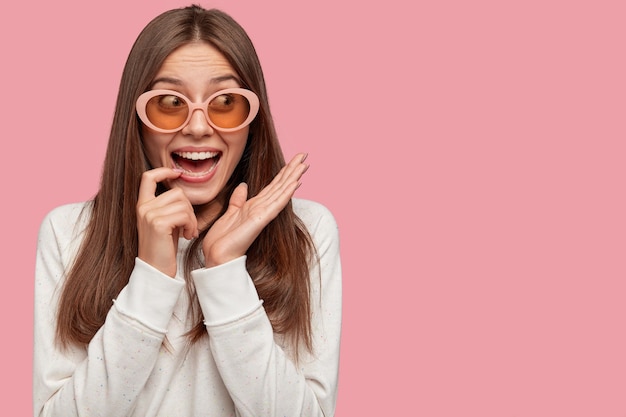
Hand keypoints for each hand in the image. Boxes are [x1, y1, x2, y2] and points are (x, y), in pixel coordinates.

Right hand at [136, 168, 198, 276]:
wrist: (155, 271)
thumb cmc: (163, 249)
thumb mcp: (164, 223)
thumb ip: (168, 206)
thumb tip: (182, 191)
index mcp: (142, 205)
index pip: (148, 177)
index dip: (163, 171)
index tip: (177, 173)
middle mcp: (143, 207)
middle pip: (177, 192)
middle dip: (189, 209)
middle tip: (189, 226)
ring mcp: (149, 214)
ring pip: (183, 203)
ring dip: (192, 219)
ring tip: (188, 232)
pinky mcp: (158, 223)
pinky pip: (184, 215)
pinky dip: (191, 225)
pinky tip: (188, 236)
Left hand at [202, 153, 308, 267]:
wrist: (218, 257)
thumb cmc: (222, 240)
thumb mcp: (229, 213)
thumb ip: (238, 200)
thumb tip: (244, 186)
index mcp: (254, 206)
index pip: (273, 186)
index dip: (283, 172)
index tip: (294, 160)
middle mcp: (261, 209)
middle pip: (280, 185)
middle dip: (292, 170)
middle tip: (304, 155)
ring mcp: (263, 214)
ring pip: (281, 191)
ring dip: (293, 177)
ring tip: (304, 164)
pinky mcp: (260, 220)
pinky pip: (276, 204)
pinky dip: (286, 193)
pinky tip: (295, 183)